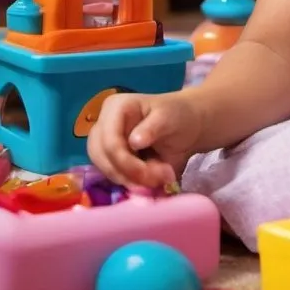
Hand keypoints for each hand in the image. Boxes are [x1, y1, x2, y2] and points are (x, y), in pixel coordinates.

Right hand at [87, 91, 202, 188]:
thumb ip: (152, 127)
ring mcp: (103, 143)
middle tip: (156, 179)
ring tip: (159, 178)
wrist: (187, 125)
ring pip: (106, 170)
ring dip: (131, 180)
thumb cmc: (177, 115)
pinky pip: (113, 176)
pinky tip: (151, 180)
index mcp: (115, 107)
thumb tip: (133, 142)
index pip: (109, 140)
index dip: (124, 161)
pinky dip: (131, 182)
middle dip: (128, 173)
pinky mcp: (109, 159)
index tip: (146, 173)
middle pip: (102, 158)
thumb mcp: (169, 117)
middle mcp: (103, 124)